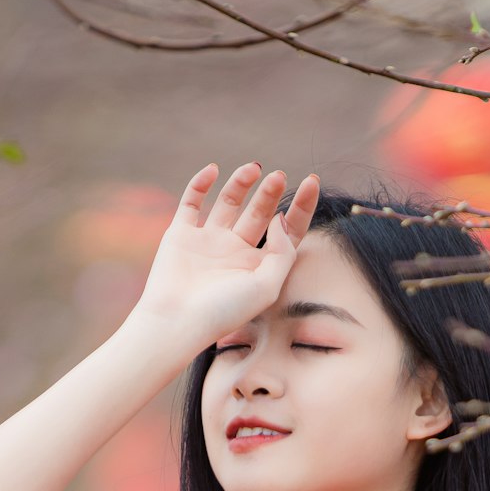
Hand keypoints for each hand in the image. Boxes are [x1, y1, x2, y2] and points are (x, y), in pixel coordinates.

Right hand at [135, 161, 320, 346]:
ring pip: (228, 202)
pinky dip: (199, 184)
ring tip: (254, 168)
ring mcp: (208, 242)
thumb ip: (283, 253)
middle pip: (259, 213)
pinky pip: (191, 202)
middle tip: (277, 177)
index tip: (312, 181)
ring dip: (241, 182)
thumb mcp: (267, 286)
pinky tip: (213, 170)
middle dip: (270, 193)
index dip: (302, 206)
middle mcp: (235, 251)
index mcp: (259, 266)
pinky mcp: (181, 235)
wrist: (177, 321)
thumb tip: (281, 219)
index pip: (287, 231)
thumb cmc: (224, 311)